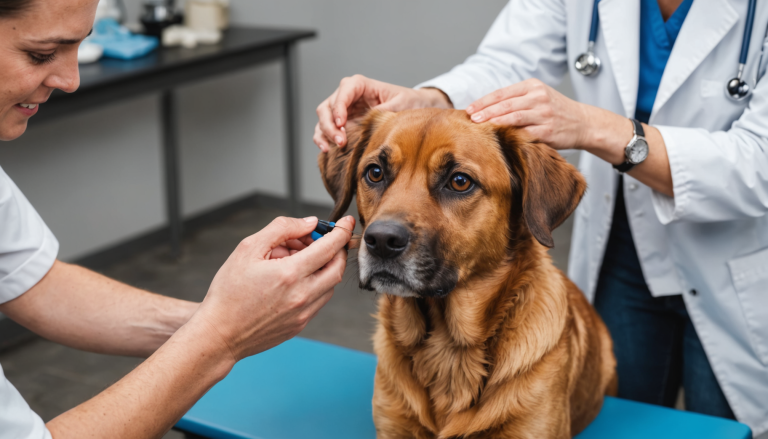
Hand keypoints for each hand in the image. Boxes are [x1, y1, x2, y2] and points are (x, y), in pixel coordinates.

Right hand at [191, 215, 354, 360]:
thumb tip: (309, 223)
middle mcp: (303, 295)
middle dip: (336, 249)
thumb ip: (282, 229)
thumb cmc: (228, 292)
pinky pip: (319, 299)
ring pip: (330, 284)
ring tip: (295, 260)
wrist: (219, 334)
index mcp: (290, 274)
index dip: (341, 231)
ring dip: (323, 267)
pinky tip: (293, 279)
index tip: (346, 222)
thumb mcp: (248, 249)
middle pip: (337, 267)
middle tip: (320, 240)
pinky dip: (315, 284)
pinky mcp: (301, 325)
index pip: (330, 247)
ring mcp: (304, 313)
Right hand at [314, 74, 452, 150]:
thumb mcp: (402, 104)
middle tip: (340, 142)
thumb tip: (372, 120)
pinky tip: (328, 151)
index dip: (339, 107)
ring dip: (325, 134)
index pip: (343, 92)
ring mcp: (343, 111)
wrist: (414, 108)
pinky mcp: (343, 124)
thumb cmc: (408, 102)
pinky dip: (323, 140)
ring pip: (323, 119)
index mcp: (360, 85)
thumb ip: (386, 109)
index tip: (341, 124)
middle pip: (327, 107)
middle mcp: (348, 96)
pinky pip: (326, 131)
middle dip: (330, 125)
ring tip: (333, 149)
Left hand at [465, 78, 591, 149]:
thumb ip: (516, 100)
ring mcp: (544, 113)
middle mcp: (538, 97)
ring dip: (494, 122)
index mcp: (532, 86)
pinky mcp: (547, 130)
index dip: (484, 101)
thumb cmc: (554, 111)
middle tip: (470, 119)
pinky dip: (510, 135)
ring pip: (513, 117)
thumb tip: (485, 110)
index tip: (469, 109)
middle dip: (485, 112)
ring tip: (479, 127)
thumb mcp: (537, 97)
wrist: (582, 122)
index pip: (502, 93)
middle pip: (505, 104)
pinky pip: (525, 133)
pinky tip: (498, 139)